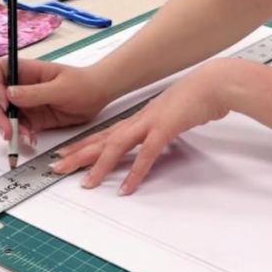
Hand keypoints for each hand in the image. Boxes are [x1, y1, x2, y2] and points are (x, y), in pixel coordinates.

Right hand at [0, 58, 110, 145]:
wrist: (98, 96)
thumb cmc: (83, 83)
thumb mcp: (61, 88)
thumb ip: (35, 92)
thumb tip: (9, 94)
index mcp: (25, 70)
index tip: (4, 100)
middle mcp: (19, 86)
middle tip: (8, 131)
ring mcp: (24, 103)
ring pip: (1, 115)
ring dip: (7, 128)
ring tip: (24, 137)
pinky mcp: (31, 119)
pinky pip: (17, 128)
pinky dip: (20, 136)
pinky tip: (31, 139)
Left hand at [49, 59, 235, 194]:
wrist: (214, 83)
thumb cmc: (197, 97)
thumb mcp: (172, 115)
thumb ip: (159, 128)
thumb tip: (153, 141)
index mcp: (139, 117)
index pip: (105, 133)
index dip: (83, 145)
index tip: (66, 155)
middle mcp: (139, 119)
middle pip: (102, 139)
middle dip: (78, 155)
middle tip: (56, 168)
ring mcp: (150, 123)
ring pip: (116, 145)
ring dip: (99, 165)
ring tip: (86, 184)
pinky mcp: (165, 128)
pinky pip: (146, 154)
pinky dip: (135, 172)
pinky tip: (126, 188)